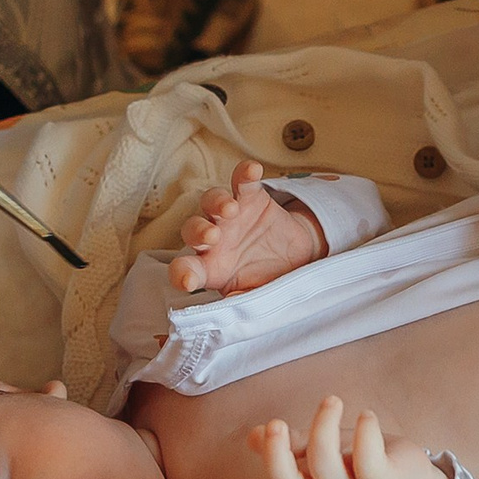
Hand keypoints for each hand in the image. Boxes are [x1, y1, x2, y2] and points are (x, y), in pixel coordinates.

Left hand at [169, 161, 327, 293]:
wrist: (296, 257)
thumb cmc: (267, 279)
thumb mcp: (256, 296)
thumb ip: (243, 301)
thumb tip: (232, 308)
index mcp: (209, 268)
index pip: (185, 268)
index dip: (182, 273)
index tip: (187, 280)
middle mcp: (214, 239)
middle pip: (193, 229)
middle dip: (198, 231)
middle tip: (211, 237)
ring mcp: (230, 216)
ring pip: (211, 201)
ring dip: (217, 202)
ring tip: (230, 209)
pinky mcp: (250, 197)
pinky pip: (242, 182)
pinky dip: (244, 175)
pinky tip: (252, 170)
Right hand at [204, 396, 451, 478]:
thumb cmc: (358, 462)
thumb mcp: (319, 453)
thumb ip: (290, 447)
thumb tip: (253, 437)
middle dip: (275, 458)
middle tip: (275, 424)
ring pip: (327, 473)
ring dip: (323, 432)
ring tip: (330, 401)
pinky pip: (369, 464)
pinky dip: (366, 435)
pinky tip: (366, 416)